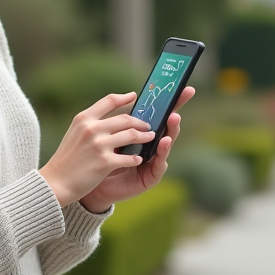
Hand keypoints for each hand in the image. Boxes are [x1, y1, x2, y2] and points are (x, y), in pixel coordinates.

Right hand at [40, 93, 154, 207]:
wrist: (56, 182)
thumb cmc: (66, 159)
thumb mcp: (74, 133)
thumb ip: (91, 123)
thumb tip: (111, 117)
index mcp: (84, 119)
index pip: (109, 101)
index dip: (124, 98)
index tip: (134, 96)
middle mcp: (91, 129)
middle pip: (125, 119)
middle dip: (140, 122)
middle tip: (147, 126)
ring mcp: (98, 145)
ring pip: (131, 135)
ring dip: (144, 137)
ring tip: (149, 138)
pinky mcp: (104, 162)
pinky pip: (129, 158)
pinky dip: (136, 158)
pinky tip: (139, 159)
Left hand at [78, 86, 195, 212]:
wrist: (92, 186)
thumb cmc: (101, 159)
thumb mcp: (111, 136)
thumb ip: (121, 121)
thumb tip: (130, 95)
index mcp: (142, 134)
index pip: (159, 116)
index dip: (171, 103)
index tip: (182, 88)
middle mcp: (151, 147)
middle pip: (166, 128)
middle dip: (174, 115)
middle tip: (177, 104)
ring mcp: (152, 162)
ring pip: (166, 144)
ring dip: (170, 131)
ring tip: (173, 119)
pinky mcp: (150, 177)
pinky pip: (159, 164)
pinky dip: (162, 153)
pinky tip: (163, 143)